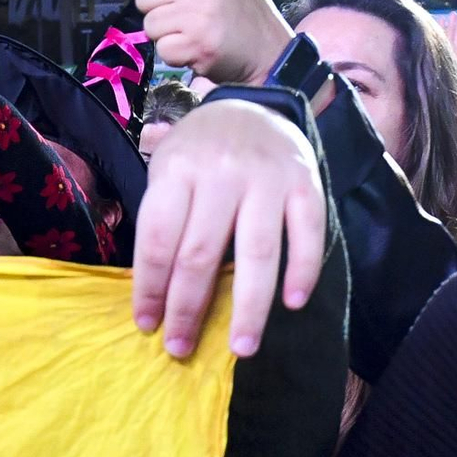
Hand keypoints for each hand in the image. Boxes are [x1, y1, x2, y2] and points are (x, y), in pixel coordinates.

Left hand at [132, 98, 325, 359]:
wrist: (251, 107)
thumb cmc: (200, 154)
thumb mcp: (168, 172)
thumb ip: (164, 223)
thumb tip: (157, 297)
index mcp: (177, 169)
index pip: (157, 240)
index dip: (150, 288)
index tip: (148, 325)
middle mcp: (221, 170)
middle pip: (201, 252)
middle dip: (188, 308)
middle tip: (182, 349)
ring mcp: (267, 176)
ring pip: (256, 251)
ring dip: (249, 307)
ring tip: (242, 348)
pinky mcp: (306, 182)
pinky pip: (307, 233)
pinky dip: (302, 270)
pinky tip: (293, 304)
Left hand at [135, 0, 294, 84]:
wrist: (271, 51)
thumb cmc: (247, 5)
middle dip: (164, 12)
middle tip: (194, 17)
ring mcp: (199, 11)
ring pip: (150, 25)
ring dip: (170, 36)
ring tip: (199, 32)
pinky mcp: (199, 43)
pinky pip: (164, 50)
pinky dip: (180, 56)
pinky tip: (201, 50)